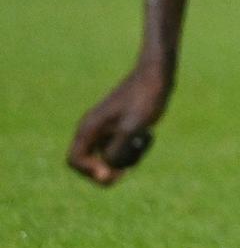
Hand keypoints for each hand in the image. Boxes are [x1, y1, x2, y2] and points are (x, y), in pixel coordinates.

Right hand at [69, 65, 168, 186]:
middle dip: (109, 169)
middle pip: (88, 163)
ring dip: (125, 159)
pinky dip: (133, 150)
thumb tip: (107, 170)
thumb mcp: (133, 127)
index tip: (112, 171)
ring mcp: (105, 129)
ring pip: (107, 158)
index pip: (74, 160)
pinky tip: (148, 135)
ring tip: (144, 141)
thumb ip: (117, 150)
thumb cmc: (145, 97)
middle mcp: (93, 130)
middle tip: (130, 168)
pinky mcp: (118, 129)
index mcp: (89, 127)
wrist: (157, 76)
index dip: (90, 171)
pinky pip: (119, 149)